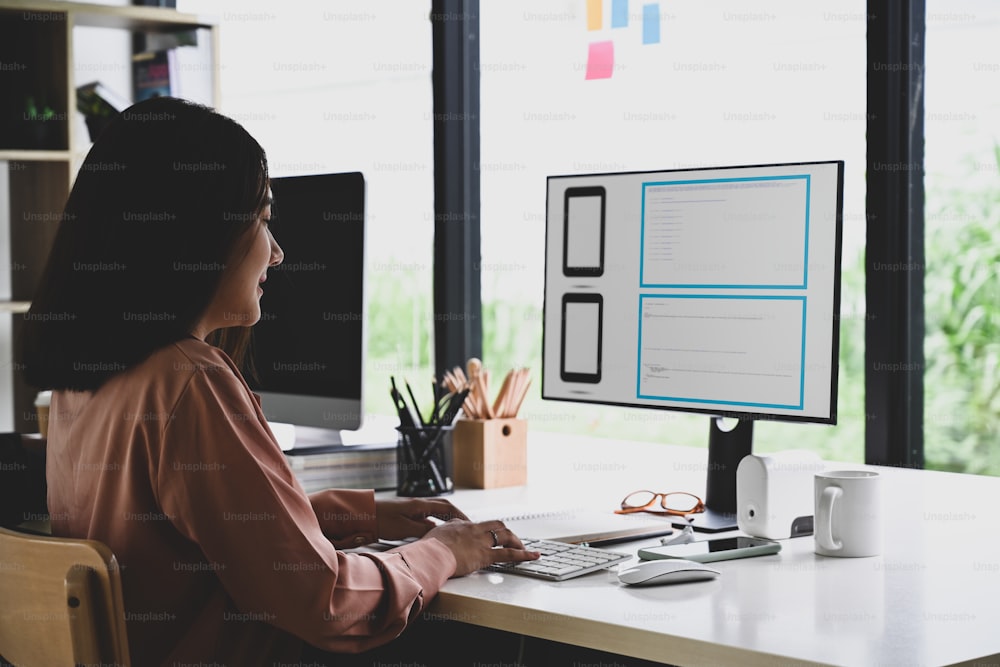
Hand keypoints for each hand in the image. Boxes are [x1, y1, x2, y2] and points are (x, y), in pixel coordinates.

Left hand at [375, 497, 468, 540]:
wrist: (363, 515)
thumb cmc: (381, 520)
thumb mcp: (405, 528)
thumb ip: (423, 530)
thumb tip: (439, 533)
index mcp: (420, 504)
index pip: (447, 507)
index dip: (460, 515)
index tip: (469, 524)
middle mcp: (418, 504)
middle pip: (443, 508)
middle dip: (455, 517)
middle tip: (466, 527)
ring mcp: (412, 509)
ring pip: (434, 513)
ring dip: (445, 521)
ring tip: (453, 532)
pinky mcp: (405, 515)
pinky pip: (425, 518)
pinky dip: (433, 525)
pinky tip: (434, 534)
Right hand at [421, 519, 540, 576]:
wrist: (430, 554)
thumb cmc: (427, 548)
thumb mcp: (432, 535)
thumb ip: (440, 534)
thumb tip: (438, 536)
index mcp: (461, 525)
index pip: (479, 525)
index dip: (487, 531)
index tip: (489, 537)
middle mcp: (474, 530)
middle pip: (497, 525)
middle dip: (506, 533)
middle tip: (511, 541)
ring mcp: (481, 542)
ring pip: (505, 536)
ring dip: (516, 541)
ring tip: (525, 549)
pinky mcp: (485, 555)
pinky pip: (509, 554)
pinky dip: (524, 555)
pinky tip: (533, 556)